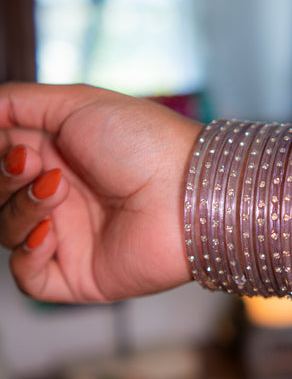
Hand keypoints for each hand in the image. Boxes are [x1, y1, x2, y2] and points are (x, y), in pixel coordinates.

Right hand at [0, 83, 201, 301]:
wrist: (187, 191)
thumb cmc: (143, 141)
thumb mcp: (76, 103)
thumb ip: (17, 103)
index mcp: (59, 154)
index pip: (2, 156)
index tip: (9, 146)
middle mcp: (61, 195)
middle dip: (4, 177)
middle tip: (31, 163)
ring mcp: (69, 236)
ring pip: (6, 230)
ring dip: (20, 208)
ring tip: (57, 190)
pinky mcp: (79, 275)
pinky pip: (28, 276)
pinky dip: (27, 253)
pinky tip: (50, 231)